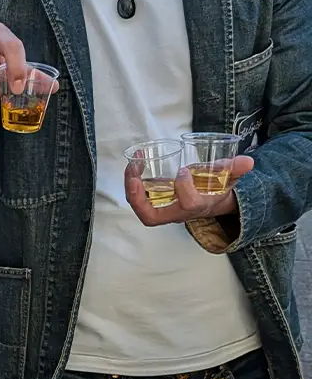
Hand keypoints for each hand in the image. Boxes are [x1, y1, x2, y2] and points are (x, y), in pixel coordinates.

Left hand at [125, 155, 254, 225]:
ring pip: (141, 207)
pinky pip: (139, 197)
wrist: (210, 202)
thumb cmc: (215, 190)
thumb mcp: (228, 179)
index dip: (185, 188)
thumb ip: (235, 169)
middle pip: (151, 216)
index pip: (189, 205)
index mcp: (198, 207)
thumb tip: (248, 161)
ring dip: (132, 187)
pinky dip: (133, 181)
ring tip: (132, 165)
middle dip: (139, 198)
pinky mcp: (155, 201)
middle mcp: (177, 212)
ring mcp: (163, 208)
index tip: (184, 170)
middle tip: (135, 177)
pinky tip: (134, 163)